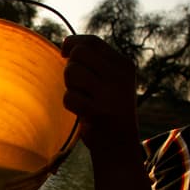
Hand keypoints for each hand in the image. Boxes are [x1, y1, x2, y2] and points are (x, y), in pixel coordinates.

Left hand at [61, 34, 138, 149]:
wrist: (120, 147)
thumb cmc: (107, 109)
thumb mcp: (110, 81)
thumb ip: (94, 62)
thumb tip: (67, 44)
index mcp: (125, 65)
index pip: (92, 42)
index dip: (72, 43)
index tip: (64, 53)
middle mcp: (121, 76)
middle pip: (79, 54)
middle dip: (70, 67)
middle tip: (76, 85)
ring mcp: (112, 93)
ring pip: (72, 72)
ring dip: (69, 86)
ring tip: (82, 99)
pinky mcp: (100, 112)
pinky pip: (69, 97)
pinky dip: (70, 105)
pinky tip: (82, 113)